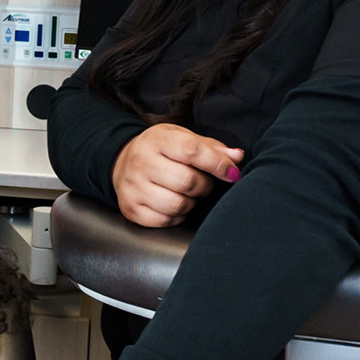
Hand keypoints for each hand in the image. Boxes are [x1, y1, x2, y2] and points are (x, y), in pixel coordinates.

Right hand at [111, 124, 243, 227]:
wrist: (122, 162)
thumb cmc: (160, 150)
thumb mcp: (183, 138)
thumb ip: (211, 148)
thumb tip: (237, 158)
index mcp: (157, 140)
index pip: (192, 151)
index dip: (218, 164)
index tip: (231, 173)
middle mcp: (141, 163)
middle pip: (187, 181)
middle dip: (204, 186)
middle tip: (202, 183)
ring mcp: (133, 188)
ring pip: (177, 205)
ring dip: (191, 203)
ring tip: (187, 194)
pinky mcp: (130, 209)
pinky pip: (165, 221)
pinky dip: (177, 216)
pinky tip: (174, 205)